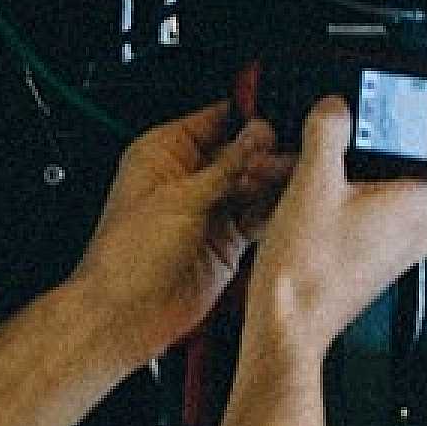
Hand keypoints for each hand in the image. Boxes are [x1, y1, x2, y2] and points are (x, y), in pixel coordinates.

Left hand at [64, 102, 293, 363]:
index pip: (214, 120)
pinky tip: (292, 207)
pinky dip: (276, 213)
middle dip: (266, 154)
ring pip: (254, 185)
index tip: (278, 113)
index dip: (246, 116)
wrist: (129, 312)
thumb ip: (226, 166)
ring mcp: (210, 211)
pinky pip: (259, 218)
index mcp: (164, 154)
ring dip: (274, 184)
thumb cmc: (128, 255)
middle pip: (240, 153)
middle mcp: (188, 180)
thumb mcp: (181, 197)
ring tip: (298, 181)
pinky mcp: (228, 241)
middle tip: (291, 156)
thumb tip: (257, 134)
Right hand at [245, 100, 426, 361]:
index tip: (405, 113)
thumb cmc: (308, 272)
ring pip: (375, 190)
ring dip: (335, 172)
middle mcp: (417, 229)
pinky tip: (296, 192)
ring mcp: (397, 246)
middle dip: (357, 148)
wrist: (288, 324)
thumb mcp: (312, 184)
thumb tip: (336, 108)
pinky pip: (362, 213)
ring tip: (294, 167)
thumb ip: (328, 134)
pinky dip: (333, 197)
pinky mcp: (373, 257)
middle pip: (403, 168)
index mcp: (418, 208)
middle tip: (324, 137)